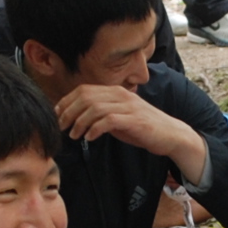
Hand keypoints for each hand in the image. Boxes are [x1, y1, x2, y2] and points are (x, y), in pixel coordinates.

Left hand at [54, 83, 202, 175]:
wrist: (170, 134)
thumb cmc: (143, 128)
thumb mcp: (119, 117)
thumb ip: (101, 114)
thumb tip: (77, 118)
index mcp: (115, 92)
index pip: (83, 90)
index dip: (66, 101)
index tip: (57, 115)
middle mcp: (121, 95)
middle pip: (85, 96)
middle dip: (68, 112)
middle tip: (61, 127)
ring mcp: (128, 106)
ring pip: (94, 107)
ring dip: (79, 122)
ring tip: (74, 135)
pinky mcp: (134, 120)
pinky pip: (108, 120)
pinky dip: (95, 128)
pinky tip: (89, 137)